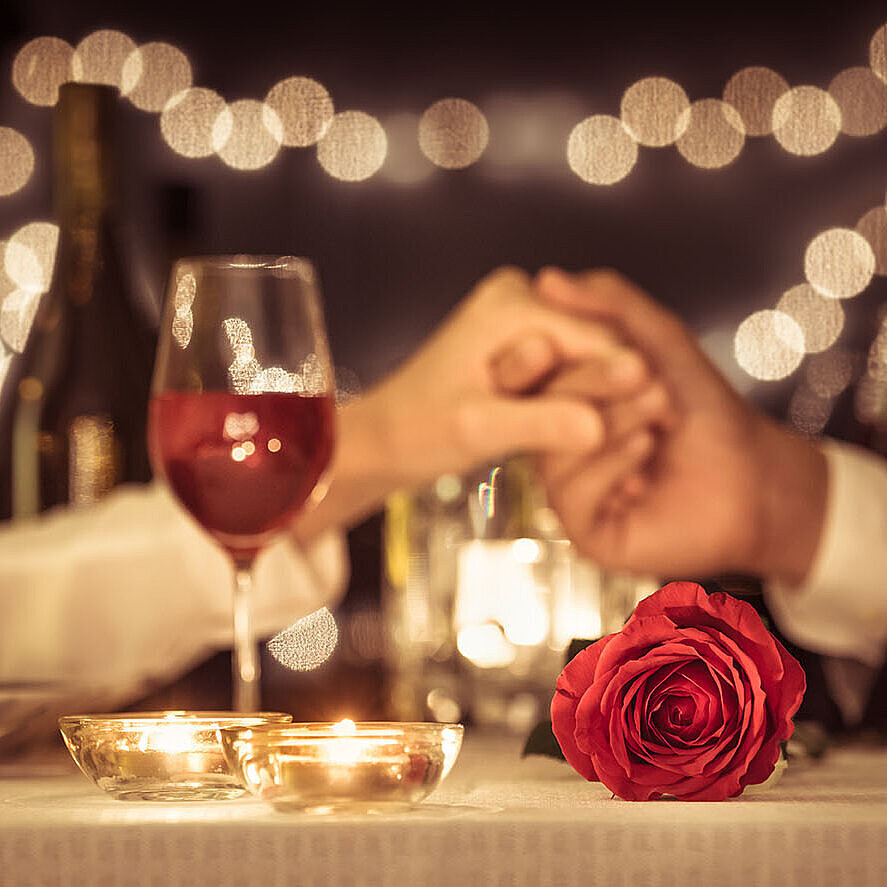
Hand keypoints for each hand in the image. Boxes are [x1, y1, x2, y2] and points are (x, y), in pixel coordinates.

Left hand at [295, 266, 670, 537]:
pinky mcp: (523, 342)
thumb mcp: (479, 430)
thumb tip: (601, 428)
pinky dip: (581, 400)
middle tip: (658, 428)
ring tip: (632, 436)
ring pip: (587, 358)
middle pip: (596, 344)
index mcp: (509, 303)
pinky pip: (570, 369)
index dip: (629, 379)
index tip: (668, 416)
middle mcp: (519, 297)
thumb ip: (541, 424)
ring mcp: (521, 317)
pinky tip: (600, 431)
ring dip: (601, 398)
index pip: (594, 338)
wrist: (386, 438)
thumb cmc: (418, 432)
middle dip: (615, 389)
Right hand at [533, 268, 827, 584]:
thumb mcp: (658, 341)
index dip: (556, 352)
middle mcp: (558, 446)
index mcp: (564, 405)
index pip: (530, 373)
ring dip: (613, 418)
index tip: (601, 341)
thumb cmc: (706, 411)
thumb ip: (608, 305)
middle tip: (646, 374)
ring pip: (554, 449)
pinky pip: (571, 494)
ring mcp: (570, 490)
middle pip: (539, 408)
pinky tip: (646, 448)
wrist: (754, 472)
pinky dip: (610, 463)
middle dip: (596, 381)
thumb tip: (546, 279)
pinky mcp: (587, 530)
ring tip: (660, 410)